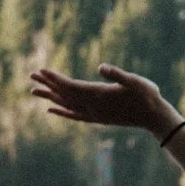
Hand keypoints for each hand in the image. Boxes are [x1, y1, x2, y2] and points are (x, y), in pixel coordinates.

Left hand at [28, 64, 182, 135]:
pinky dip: (61, 112)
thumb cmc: (147, 95)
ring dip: (49, 97)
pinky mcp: (97, 118)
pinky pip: (73, 115)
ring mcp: (94, 114)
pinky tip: (51, 110)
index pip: (70, 86)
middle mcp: (92, 106)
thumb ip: (118, 74)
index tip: (41, 71)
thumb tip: (101, 67)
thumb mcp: (135, 81)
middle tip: (31, 75)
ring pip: (65, 105)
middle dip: (47, 85)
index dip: (55, 79)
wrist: (153, 117)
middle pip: (64, 95)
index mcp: (99, 94)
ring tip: (34, 91)